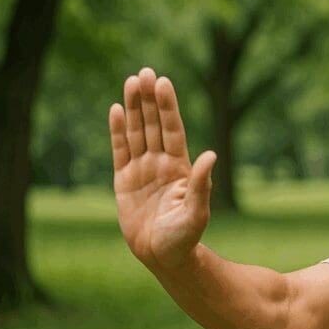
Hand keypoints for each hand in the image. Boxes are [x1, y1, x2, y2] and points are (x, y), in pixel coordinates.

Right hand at [109, 68, 215, 269]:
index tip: (163, 83)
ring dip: (134, 108)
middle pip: (154, 125)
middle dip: (150, 99)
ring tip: (131, 81)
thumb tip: (212, 155)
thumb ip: (202, 184)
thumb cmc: (185, 236)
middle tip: (145, 72)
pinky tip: (117, 109)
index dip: (168, 107)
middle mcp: (161, 163)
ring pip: (137, 132)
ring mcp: (142, 170)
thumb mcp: (197, 211)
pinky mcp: (124, 181)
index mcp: (181, 167)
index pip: (173, 130)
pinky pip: (120, 151)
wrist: (164, 256)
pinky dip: (117, 131)